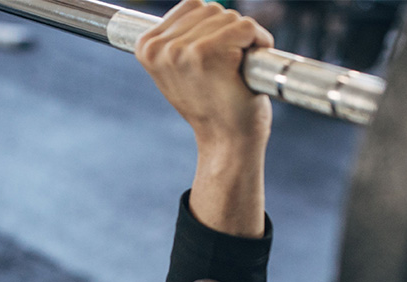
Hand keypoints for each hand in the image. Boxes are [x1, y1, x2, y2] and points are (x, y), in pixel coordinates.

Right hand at [135, 0, 273, 156]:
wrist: (226, 142)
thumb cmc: (210, 106)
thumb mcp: (180, 70)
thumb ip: (179, 36)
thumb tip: (196, 5)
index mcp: (147, 47)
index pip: (192, 6)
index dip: (213, 31)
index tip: (210, 64)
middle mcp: (160, 47)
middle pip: (212, 9)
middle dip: (228, 35)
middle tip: (224, 72)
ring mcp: (182, 50)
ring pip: (230, 17)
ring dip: (243, 41)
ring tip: (234, 73)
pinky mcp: (208, 53)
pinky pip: (246, 27)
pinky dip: (259, 42)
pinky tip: (248, 68)